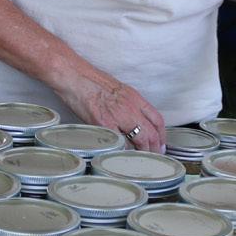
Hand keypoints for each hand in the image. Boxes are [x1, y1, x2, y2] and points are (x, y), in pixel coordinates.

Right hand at [51, 59, 165, 152]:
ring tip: (141, 160)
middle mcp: (130, 107)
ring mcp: (118, 116)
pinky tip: (122, 156)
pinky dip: (123, 151)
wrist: (73, 76)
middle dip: (155, 148)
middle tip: (153, 156)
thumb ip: (127, 103)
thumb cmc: (89, 80)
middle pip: (151, 132)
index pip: (157, 119)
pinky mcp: (103, 124)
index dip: (162, 135)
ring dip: (142, 152)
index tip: (160, 144)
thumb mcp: (116, 89)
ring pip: (140, 139)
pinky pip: (119, 142)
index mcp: (134, 97)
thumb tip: (132, 119)